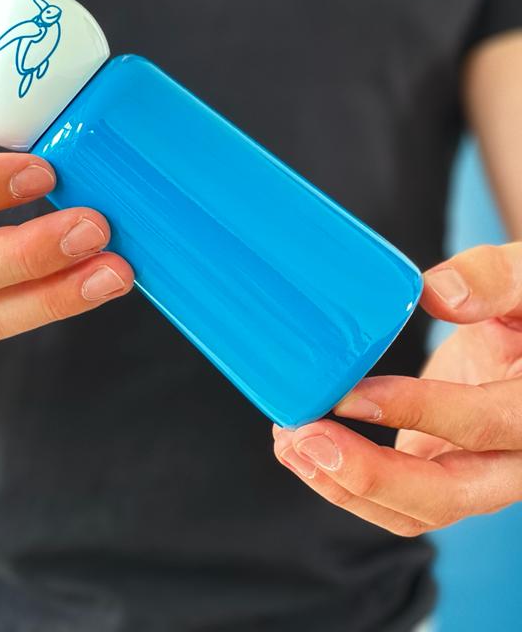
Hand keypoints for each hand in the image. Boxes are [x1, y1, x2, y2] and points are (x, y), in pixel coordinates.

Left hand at [272, 243, 521, 535]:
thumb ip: (493, 279)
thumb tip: (437, 292)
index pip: (483, 423)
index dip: (416, 411)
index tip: (350, 396)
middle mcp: (516, 456)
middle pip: (448, 494)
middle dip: (368, 476)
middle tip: (305, 438)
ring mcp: (478, 472)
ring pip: (418, 510)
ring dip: (346, 486)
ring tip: (290, 442)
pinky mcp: (444, 468)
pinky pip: (400, 497)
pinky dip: (349, 483)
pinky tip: (303, 447)